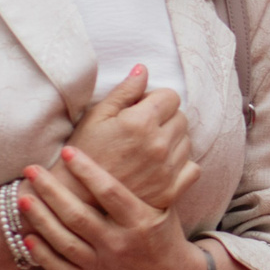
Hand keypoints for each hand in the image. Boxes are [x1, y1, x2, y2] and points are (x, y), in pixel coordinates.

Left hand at [15, 147, 204, 269]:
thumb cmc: (164, 233)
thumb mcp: (163, 207)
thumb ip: (145, 184)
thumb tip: (126, 146)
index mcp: (140, 221)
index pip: (108, 191)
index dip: (86, 170)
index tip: (67, 151)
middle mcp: (119, 243)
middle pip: (78, 215)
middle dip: (51, 190)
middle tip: (31, 169)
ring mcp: (103, 263)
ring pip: (64, 241)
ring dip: (40, 218)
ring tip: (23, 198)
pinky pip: (61, 269)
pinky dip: (43, 255)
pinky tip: (28, 237)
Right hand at [65, 67, 197, 210]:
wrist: (76, 199)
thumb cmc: (82, 154)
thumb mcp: (96, 116)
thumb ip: (125, 91)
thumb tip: (144, 69)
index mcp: (141, 122)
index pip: (171, 96)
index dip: (155, 100)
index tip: (140, 110)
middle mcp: (159, 144)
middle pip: (181, 117)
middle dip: (165, 119)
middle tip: (141, 131)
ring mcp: (167, 169)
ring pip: (187, 142)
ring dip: (172, 141)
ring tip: (146, 150)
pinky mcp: (170, 191)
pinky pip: (193, 168)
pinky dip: (181, 165)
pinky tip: (160, 167)